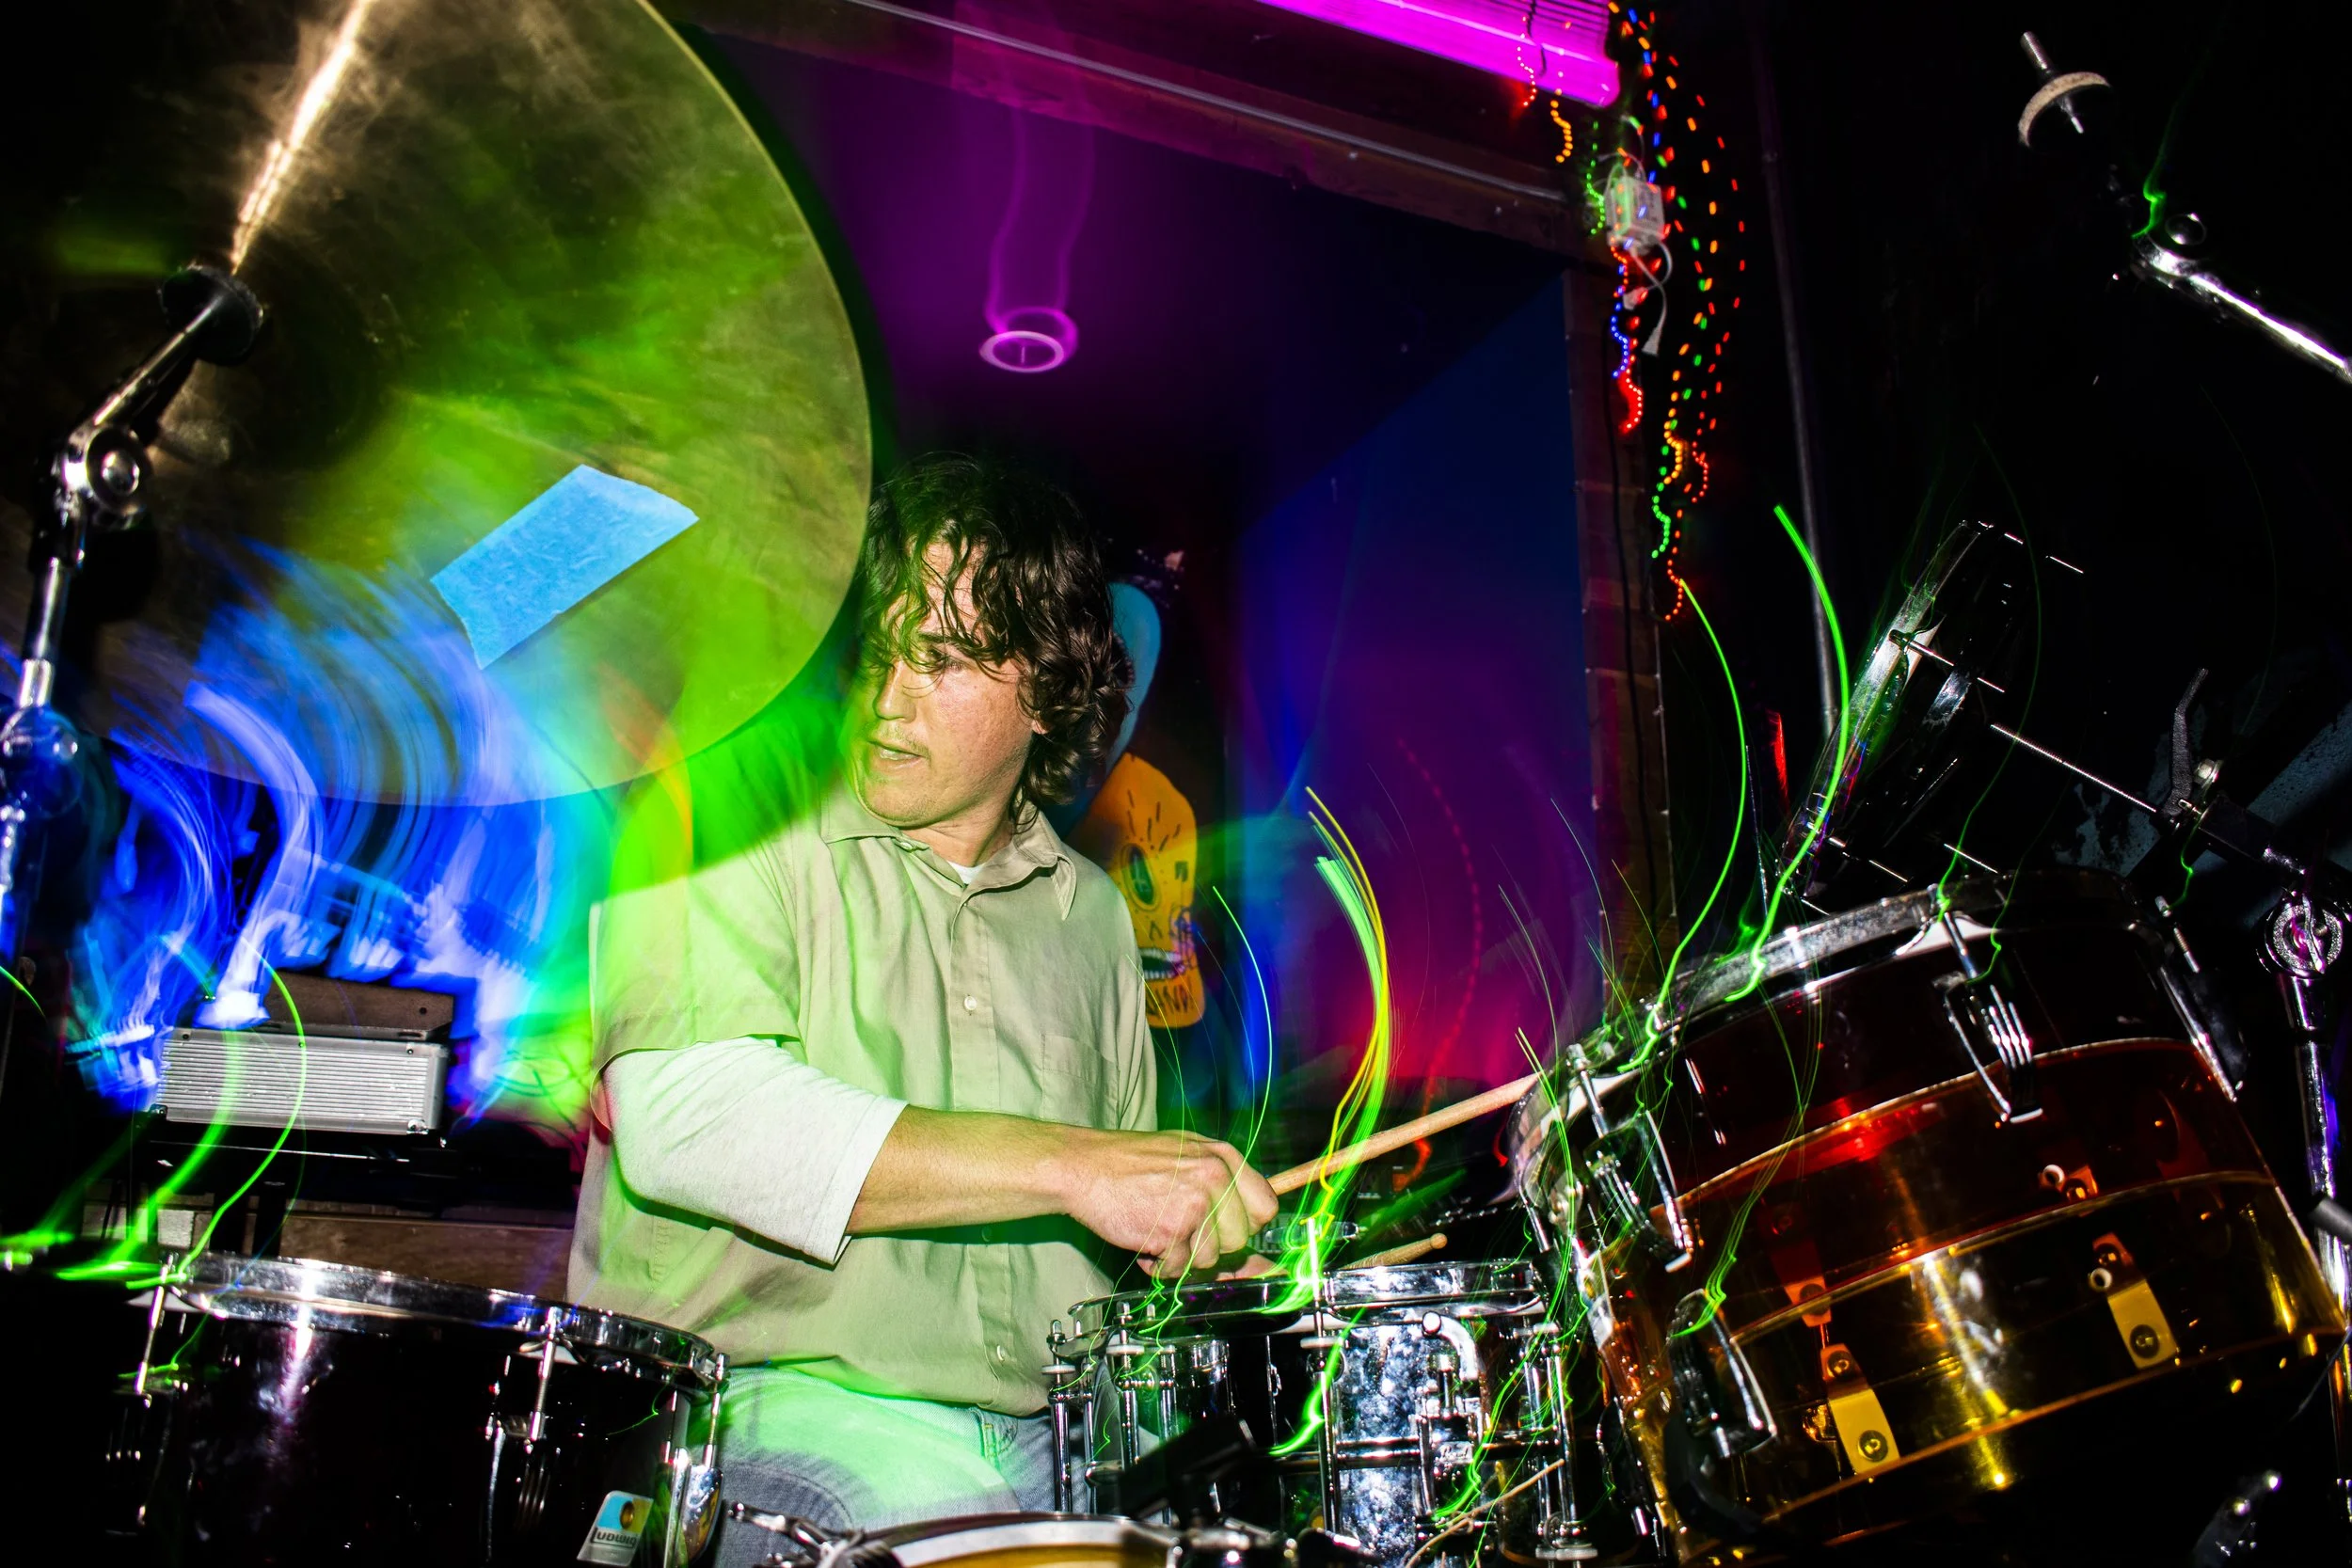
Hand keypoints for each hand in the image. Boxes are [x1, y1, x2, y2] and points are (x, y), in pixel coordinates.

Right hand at [1053, 1128, 1278, 1278]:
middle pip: (1239, 1239)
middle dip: (1210, 1243)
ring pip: (1211, 1258)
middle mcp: (1215, 1176)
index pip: (1265, 1206)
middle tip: (1180, 1228)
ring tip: (1158, 1231)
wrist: (1083, 1167)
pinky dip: (1160, 1265)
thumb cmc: (1131, 1164)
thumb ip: (1223, 1193)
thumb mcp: (1186, 1158)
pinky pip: (1181, 1268)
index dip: (1244, 1224)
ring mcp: (1195, 1203)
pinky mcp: (1173, 1229)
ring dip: (1182, 1256)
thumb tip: (1259, 1251)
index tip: (1221, 1225)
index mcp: (1223, 1156)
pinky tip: (1145, 1241)